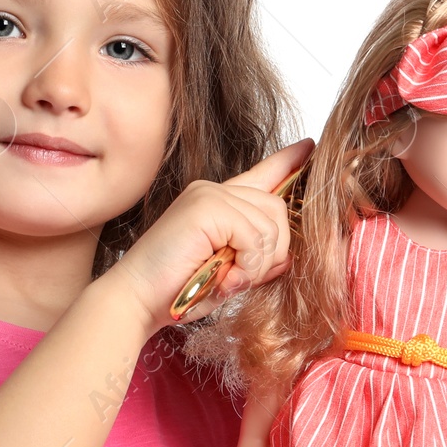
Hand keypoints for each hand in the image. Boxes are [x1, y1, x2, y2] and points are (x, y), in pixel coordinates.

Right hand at [109, 138, 314, 335]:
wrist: (138, 299)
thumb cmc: (178, 291)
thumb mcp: (228, 275)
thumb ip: (256, 260)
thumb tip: (288, 256)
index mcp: (216, 202)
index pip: (260, 174)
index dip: (286, 162)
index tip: (308, 147)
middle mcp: (213, 190)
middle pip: (277, 209)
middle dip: (270, 252)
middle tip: (238, 277)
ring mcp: (209, 194)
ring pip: (270, 225)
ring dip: (256, 264)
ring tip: (226, 279)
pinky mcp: (207, 207)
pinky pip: (255, 236)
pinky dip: (247, 265)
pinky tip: (225, 277)